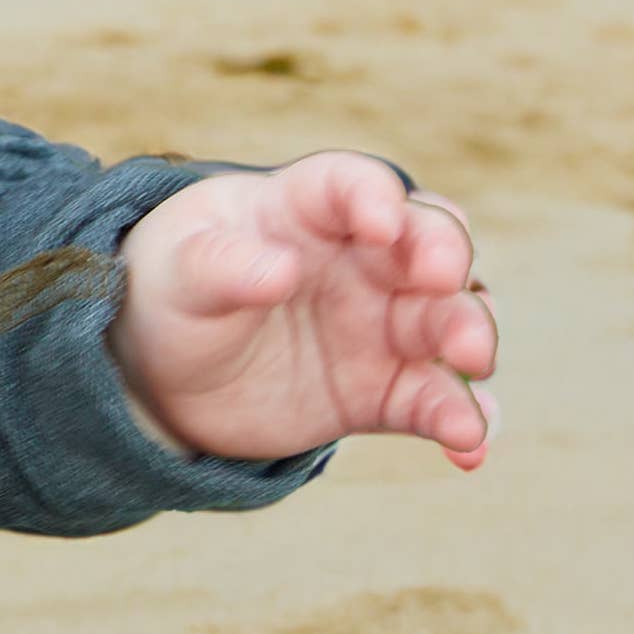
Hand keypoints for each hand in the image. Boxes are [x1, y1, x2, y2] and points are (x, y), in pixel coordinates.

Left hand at [109, 151, 497, 469]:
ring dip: (470, 334)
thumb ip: (222, 266)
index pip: (353, 185)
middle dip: (447, 257)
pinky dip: (463, 420)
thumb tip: (279, 269)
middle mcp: (359, 260)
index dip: (374, 196)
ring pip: (449, 319)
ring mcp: (379, 325)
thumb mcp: (179, 272)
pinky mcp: (384, 391)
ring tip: (469, 363)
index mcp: (303, 209)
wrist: (163, 373)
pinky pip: (436, 401)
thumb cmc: (172, 290)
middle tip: (444, 282)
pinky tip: (468, 448)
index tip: (380, 223)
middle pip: (427, 243)